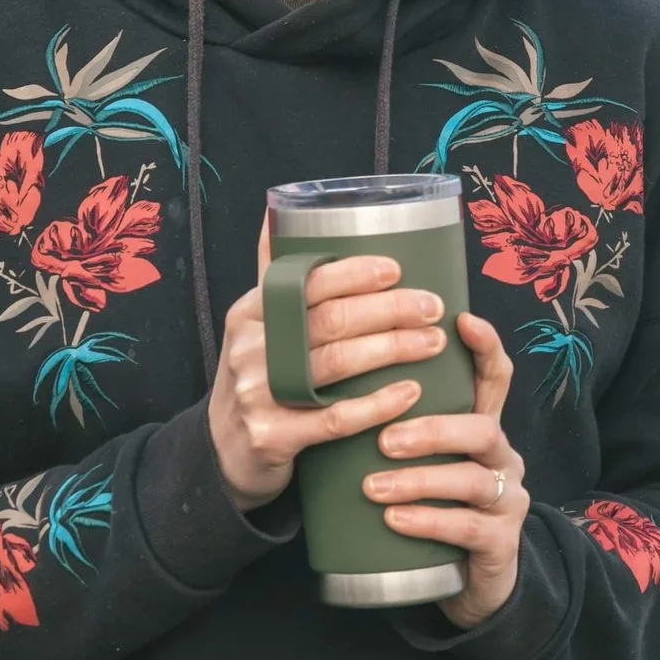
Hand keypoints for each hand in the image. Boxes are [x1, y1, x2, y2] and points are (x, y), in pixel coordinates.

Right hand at [208, 219, 446, 511]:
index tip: (398, 268)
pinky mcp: (273, 437)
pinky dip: (378, 404)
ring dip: (393, 349)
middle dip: (389, 309)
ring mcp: (258, 394)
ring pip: (336, 364)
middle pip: (330, 320)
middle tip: (433, 306)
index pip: (305, 281)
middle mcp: (250, 349)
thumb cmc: (260, 374)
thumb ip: (276, 276)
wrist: (226, 450)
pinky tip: (412, 393)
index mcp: (251, 312)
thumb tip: (276, 209)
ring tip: (433, 342)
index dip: (354, 273)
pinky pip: (335, 419)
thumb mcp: (257, 325)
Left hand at [363, 310, 525, 627]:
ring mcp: (507, 500)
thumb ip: (397, 424)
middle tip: (384, 438)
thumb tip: (338, 376)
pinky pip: (469, 527)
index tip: (460, 320)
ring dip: (421, 479)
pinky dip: (429, 521)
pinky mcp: (501, 543)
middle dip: (433, 428)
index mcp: (484, 429)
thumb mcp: (422, 461)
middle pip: (483, 428)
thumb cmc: (433, 508)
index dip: (485, 348)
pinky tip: (395, 521)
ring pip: (473, 479)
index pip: (494, 378)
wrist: (468, 583)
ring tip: (373, 487)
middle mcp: (503, 458)